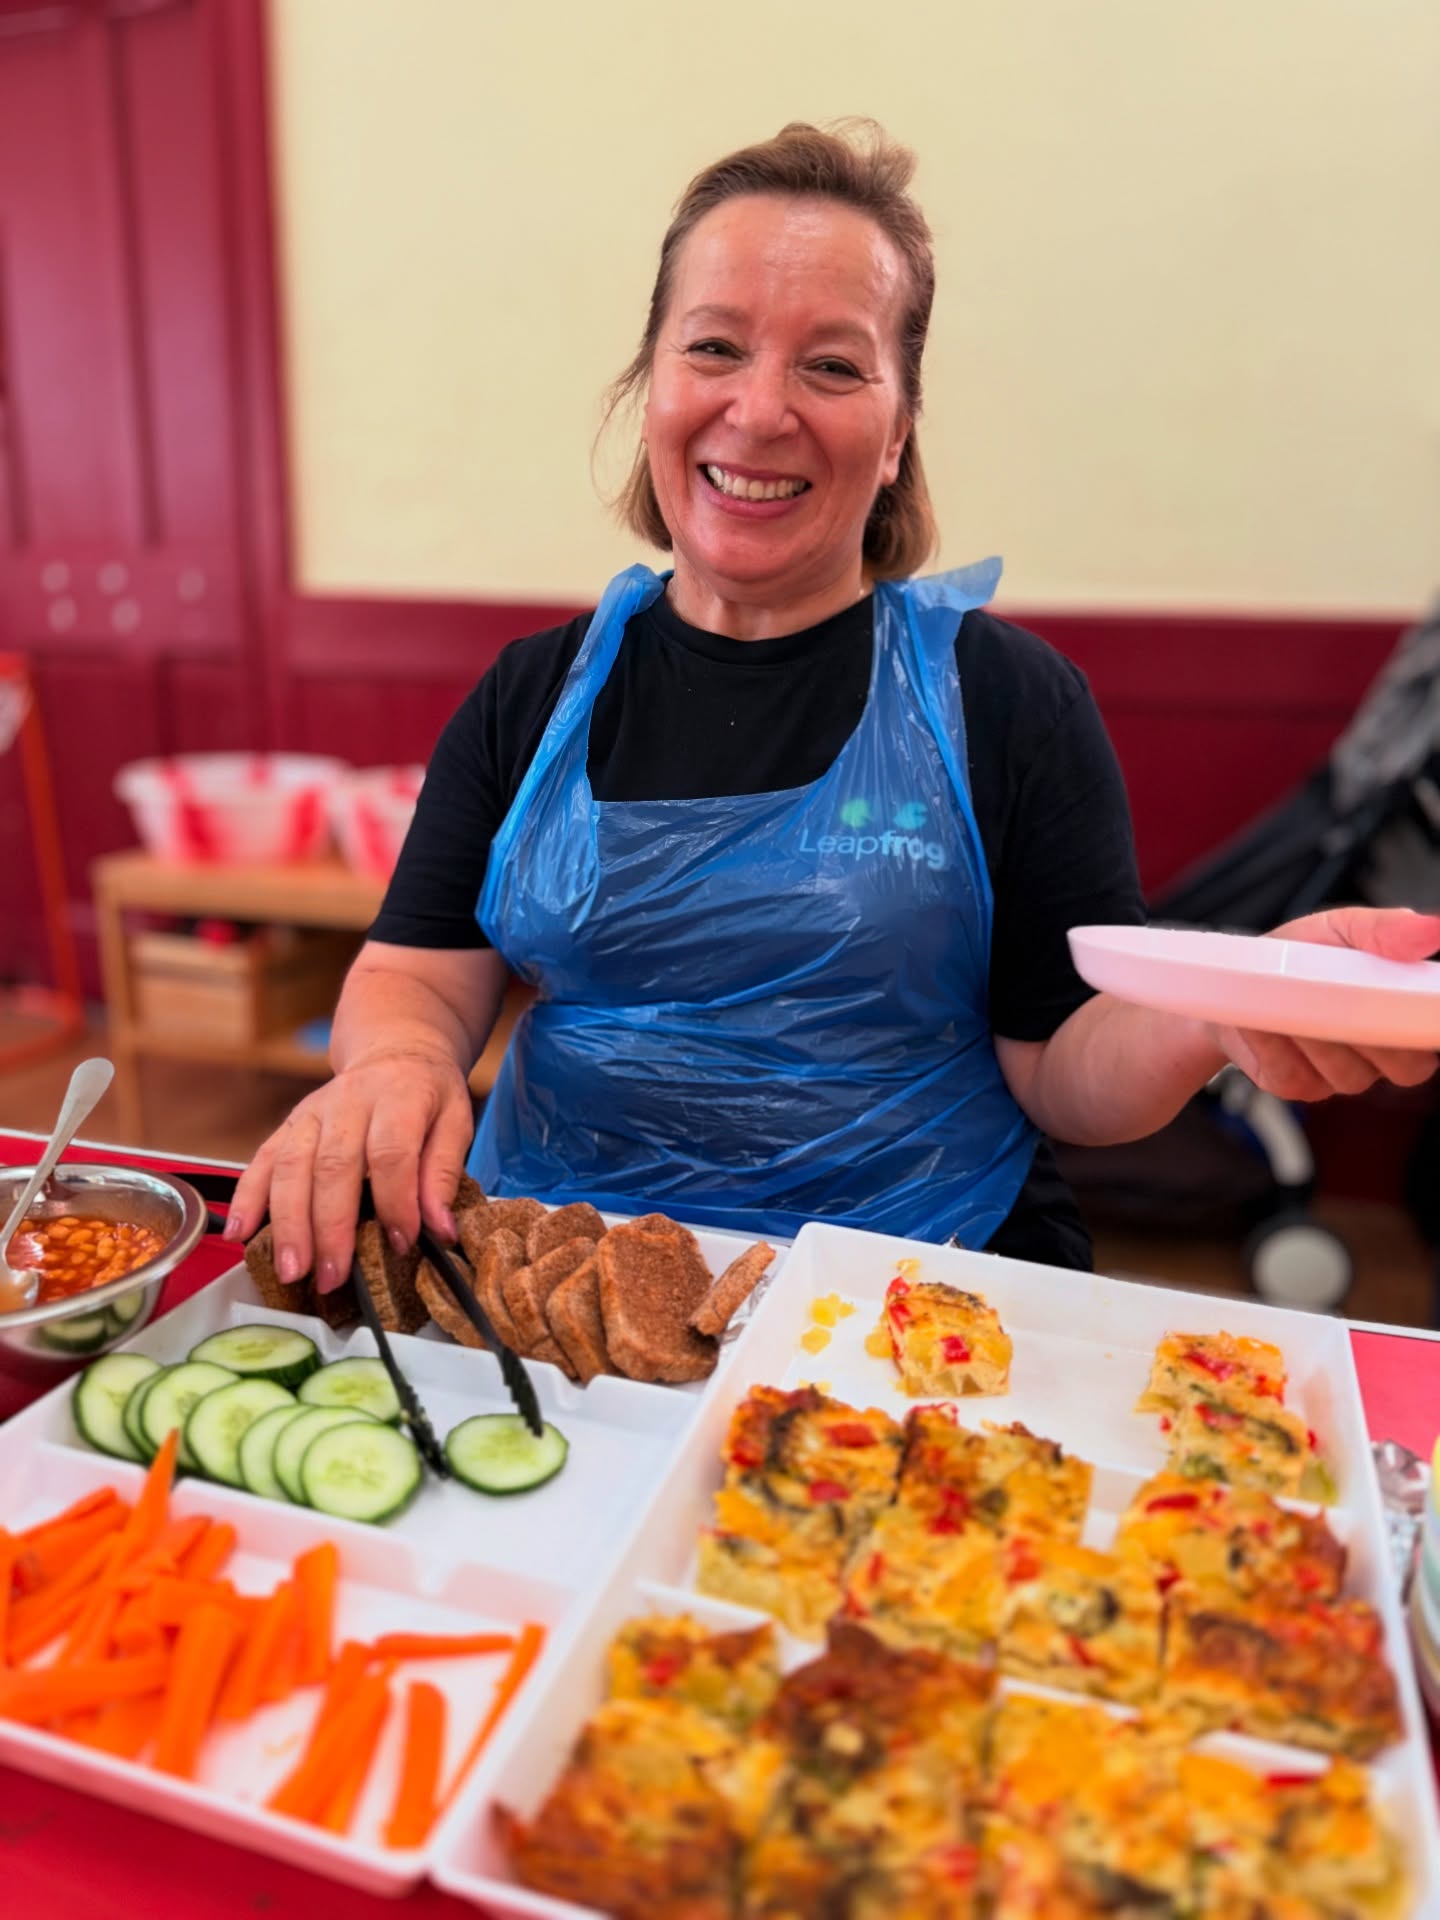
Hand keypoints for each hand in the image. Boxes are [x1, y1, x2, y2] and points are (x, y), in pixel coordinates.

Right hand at [223, 1047, 474, 1291]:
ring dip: (287, 1223)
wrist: (395, 1053)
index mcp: (398, 1097)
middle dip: (330, 1227)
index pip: (391, 1153)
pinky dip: (247, 1198)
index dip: (396, 1201)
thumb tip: (441, 1228)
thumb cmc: (427, 1095)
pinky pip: (261, 1160)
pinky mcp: (288, 1125)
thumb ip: (445, 1172)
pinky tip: (239, 1233)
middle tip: (331, 1276)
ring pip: (291, 1167)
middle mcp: (348, 1103)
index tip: (401, 1242)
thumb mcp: (456, 1121)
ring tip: (291, 1269)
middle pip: (332, 1165)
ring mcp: (311, 1113)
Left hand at [1213, 906, 1439, 1100]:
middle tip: (1338, 992)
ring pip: (1348, 1074)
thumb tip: (1432, 927)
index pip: (1429, 1038)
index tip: (1399, 1001)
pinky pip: (1295, 1076)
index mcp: (1401, 1016)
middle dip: (1371, 1030)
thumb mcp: (1343, 929)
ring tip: (1291, 998)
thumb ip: (1386, 931)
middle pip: (1403, 1066)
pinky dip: (1276, 1046)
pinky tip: (1263, 1021)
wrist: (1238, 976)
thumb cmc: (1301, 953)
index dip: (1422, 1028)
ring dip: (1318, 1035)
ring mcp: (1338, 1076)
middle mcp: (1379, 1056)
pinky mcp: (1296, 1085)